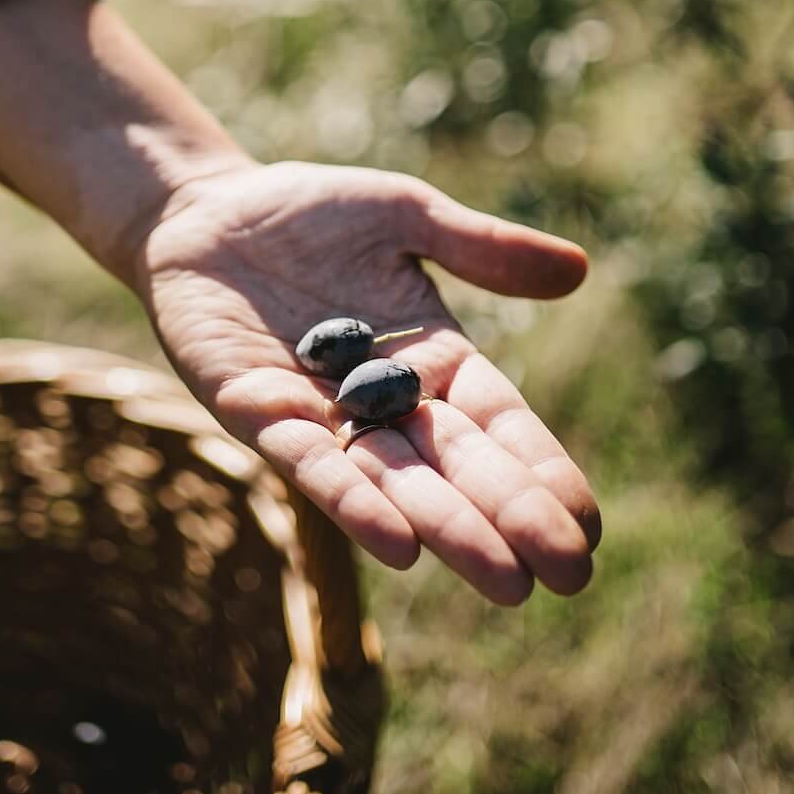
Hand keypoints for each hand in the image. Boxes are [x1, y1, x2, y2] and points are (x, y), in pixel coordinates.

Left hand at [135, 160, 598, 605]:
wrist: (204, 210)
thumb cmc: (311, 212)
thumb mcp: (406, 215)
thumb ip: (482, 248)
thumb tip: (579, 271)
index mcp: (433, 359)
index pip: (498, 424)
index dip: (542, 470)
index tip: (589, 524)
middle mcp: (385, 401)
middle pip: (457, 468)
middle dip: (512, 520)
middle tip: (570, 576)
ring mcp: (323, 415)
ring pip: (395, 483)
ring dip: (449, 532)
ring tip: (508, 583)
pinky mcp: (257, 412)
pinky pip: (311, 466)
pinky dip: (356, 506)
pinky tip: (401, 549)